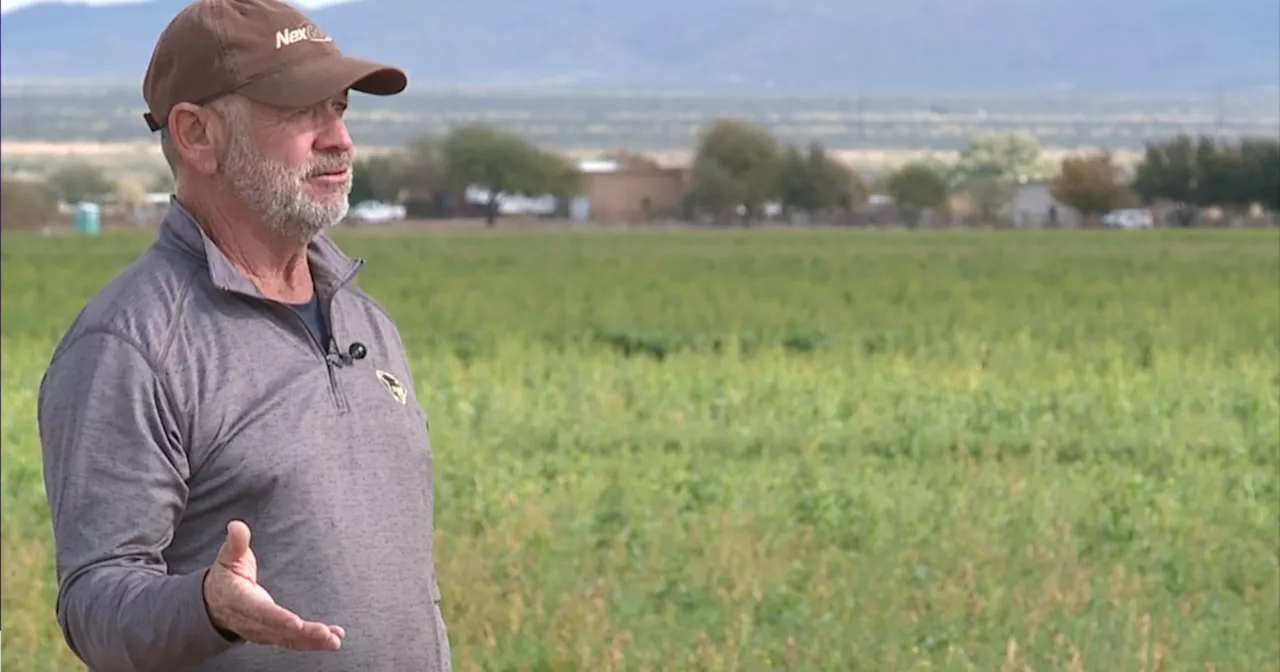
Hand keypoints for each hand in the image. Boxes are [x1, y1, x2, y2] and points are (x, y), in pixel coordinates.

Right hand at [202, 520, 343, 650]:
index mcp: (240, 601)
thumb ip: (235, 544)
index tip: (295, 623)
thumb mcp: (227, 558)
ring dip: (312, 641)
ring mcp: (263, 632)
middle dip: (303, 633)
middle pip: (279, 630)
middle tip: (326, 634)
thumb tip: (236, 526)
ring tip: (334, 640)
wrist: (214, 604)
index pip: (260, 612)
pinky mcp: (273, 635)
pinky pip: (293, 641)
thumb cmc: (225, 577)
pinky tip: (332, 639)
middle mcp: (252, 622)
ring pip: (289, 640)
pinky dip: (313, 642)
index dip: (277, 618)